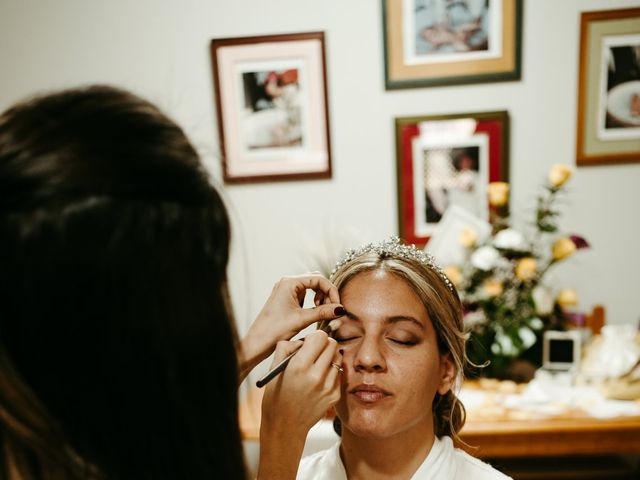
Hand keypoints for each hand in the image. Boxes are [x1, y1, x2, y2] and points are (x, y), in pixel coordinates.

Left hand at [238, 273, 343, 381]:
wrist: (257, 342)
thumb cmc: (275, 330)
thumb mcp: (302, 320)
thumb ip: (323, 312)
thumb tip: (341, 309)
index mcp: (289, 282)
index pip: (318, 279)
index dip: (331, 291)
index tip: (337, 306)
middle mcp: (287, 282)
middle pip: (315, 280)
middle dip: (326, 293)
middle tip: (332, 309)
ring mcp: (286, 289)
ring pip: (311, 287)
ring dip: (321, 297)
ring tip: (323, 311)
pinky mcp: (286, 298)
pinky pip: (304, 294)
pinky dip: (313, 301)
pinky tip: (314, 311)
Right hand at [257, 331, 341, 478]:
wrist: (285, 426)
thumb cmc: (276, 396)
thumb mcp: (274, 369)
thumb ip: (286, 348)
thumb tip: (302, 340)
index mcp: (299, 366)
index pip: (319, 337)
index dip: (314, 337)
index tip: (309, 343)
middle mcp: (316, 375)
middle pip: (332, 344)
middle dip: (324, 344)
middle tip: (315, 352)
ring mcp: (328, 386)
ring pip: (338, 358)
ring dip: (329, 357)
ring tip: (317, 366)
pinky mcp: (334, 395)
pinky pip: (338, 374)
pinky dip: (331, 373)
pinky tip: (319, 380)